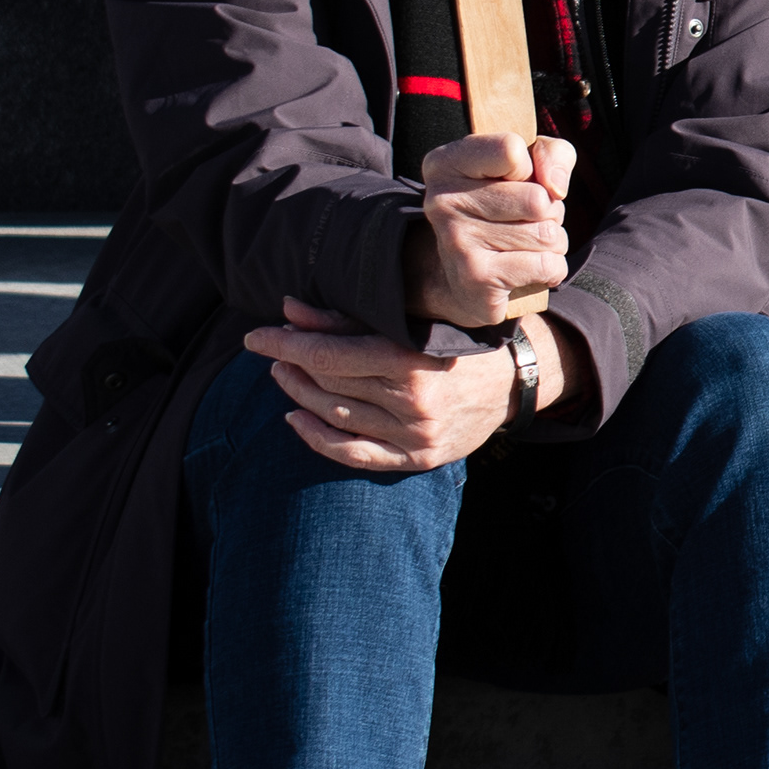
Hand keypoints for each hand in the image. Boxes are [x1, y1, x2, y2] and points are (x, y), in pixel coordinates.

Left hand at [249, 296, 580, 473]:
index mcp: (412, 361)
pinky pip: (354, 454)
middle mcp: (412, 403)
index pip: (330, 354)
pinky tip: (295, 418)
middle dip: (290, 363)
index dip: (286, 343)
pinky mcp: (416, 459)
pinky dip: (318, 438)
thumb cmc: (458, 342)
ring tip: (283, 373)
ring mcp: (414, 436)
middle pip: (330, 383)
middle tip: (270, 348)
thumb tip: (289, 309)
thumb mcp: (410, 320)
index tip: (256, 335)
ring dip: (299, 394)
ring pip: (337, 416)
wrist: (512, 383)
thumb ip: (349, 318)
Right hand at [401, 131, 574, 330]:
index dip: (532, 168)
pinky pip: (547, 266)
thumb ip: (552, 154)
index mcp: (445, 163)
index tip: (516, 182)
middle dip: (549, 212)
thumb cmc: (509, 208)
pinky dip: (553, 270)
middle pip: (538, 199)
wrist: (471, 278)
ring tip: (523, 245)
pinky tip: (527, 270)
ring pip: (547, 234)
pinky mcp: (475, 279)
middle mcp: (441, 200)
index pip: (511, 150)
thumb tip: (555, 187)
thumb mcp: (531, 166)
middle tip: (523, 221)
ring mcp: (455, 241)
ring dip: (552, 242)